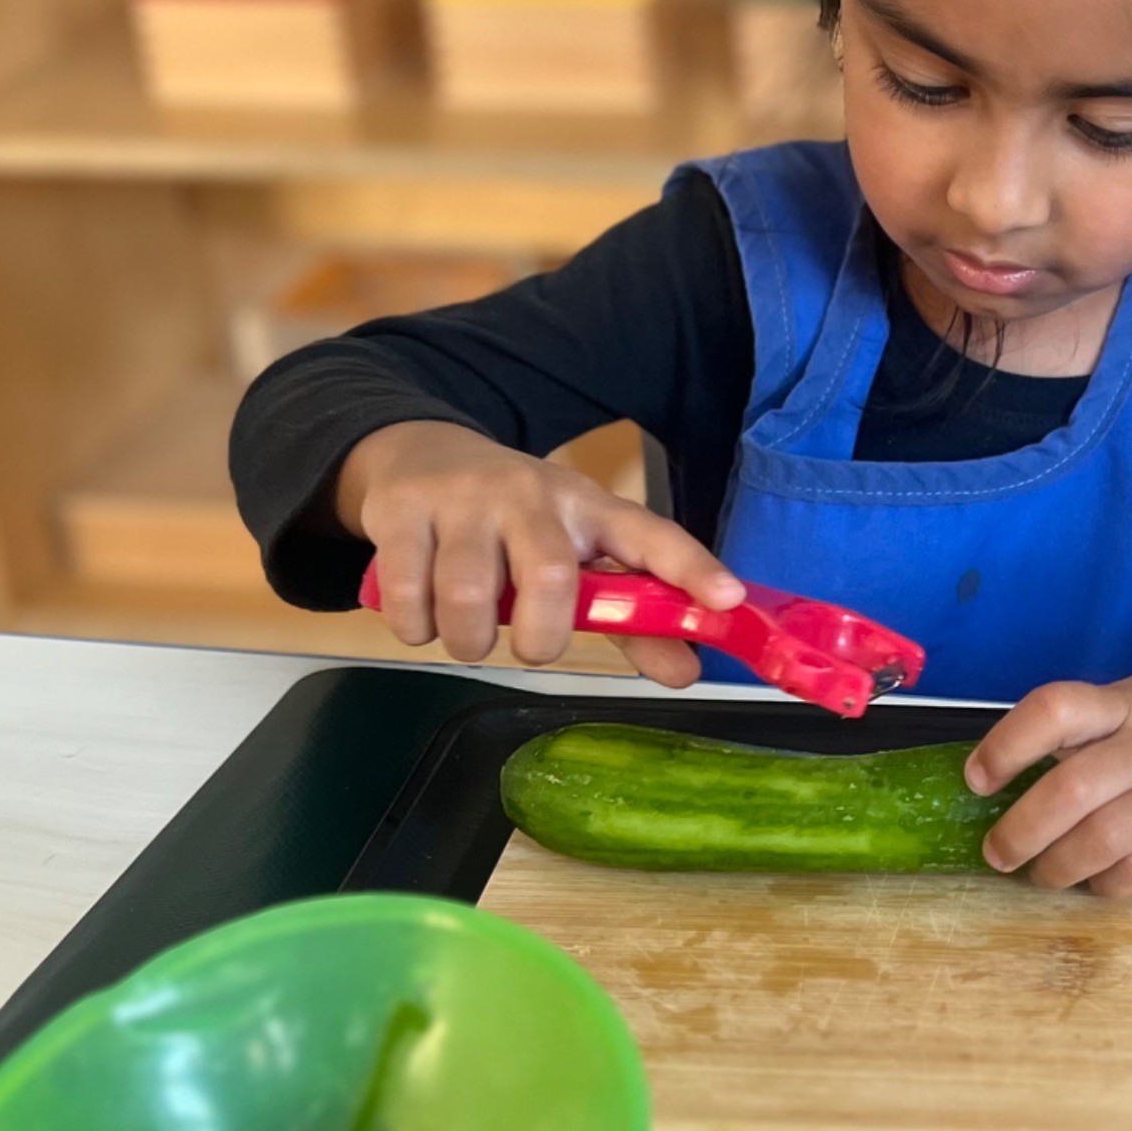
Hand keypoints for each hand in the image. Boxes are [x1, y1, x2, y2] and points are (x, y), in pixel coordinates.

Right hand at [335, 419, 738, 682]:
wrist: (420, 455)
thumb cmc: (518, 523)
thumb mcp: (577, 557)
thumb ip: (631, 622)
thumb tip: (686, 675)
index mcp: (590, 508)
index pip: (651, 535)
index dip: (690, 568)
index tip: (727, 600)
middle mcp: (533, 495)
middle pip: (550, 577)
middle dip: (539, 637)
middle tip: (531, 648)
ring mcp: (465, 498)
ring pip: (468, 595)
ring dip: (467, 641)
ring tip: (467, 636)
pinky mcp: (404, 510)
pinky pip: (409, 594)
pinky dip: (416, 628)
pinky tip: (424, 617)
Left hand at [967, 649, 1131, 898]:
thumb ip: (1100, 728)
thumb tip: (1025, 774)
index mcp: (1131, 702)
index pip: (1055, 711)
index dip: (1006, 745)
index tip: (978, 777)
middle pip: (1071, 792)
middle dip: (1020, 831)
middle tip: (997, 850)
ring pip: (1103, 843)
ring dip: (1057, 869)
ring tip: (1040, 873)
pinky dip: (1106, 885)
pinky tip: (1095, 881)